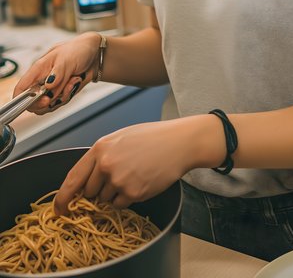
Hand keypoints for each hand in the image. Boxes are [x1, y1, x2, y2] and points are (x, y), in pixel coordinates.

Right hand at [12, 33, 101, 114]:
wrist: (95, 54)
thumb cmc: (78, 49)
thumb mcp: (67, 58)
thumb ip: (57, 73)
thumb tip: (48, 85)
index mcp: (38, 69)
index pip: (21, 88)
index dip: (22, 99)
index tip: (39, 100)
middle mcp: (42, 80)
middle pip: (32, 103)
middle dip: (46, 102)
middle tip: (56, 94)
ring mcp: (52, 88)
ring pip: (48, 105)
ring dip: (61, 97)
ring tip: (71, 80)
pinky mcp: (61, 92)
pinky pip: (60, 102)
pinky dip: (69, 95)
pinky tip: (75, 82)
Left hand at [54, 119, 198, 213]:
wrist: (178, 143)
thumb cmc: (151, 138)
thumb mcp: (120, 139)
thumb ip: (100, 157)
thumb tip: (85, 182)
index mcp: (100, 148)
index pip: (72, 179)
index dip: (63, 198)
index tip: (59, 210)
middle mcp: (106, 164)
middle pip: (89, 192)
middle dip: (99, 190)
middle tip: (119, 176)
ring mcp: (119, 180)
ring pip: (105, 200)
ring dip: (115, 193)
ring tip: (134, 174)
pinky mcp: (133, 193)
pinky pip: (120, 204)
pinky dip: (128, 198)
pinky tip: (140, 180)